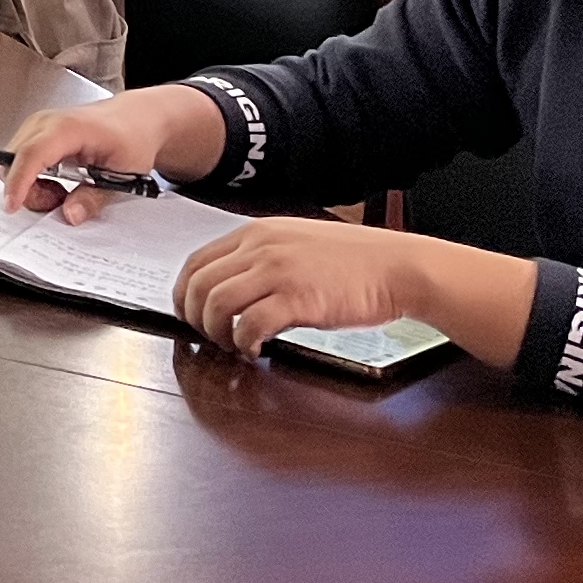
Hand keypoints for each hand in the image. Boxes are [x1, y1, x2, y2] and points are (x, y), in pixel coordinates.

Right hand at [0, 85, 224, 220]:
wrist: (135, 118)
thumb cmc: (131, 138)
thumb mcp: (123, 175)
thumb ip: (94, 197)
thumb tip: (70, 214)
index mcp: (69, 128)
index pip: (33, 153)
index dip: (19, 181)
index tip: (12, 205)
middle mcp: (46, 122)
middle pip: (16, 161)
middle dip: (29, 190)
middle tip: (59, 201)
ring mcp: (38, 126)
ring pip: (14, 162)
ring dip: (31, 186)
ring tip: (61, 192)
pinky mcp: (36, 133)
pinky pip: (20, 160)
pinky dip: (32, 179)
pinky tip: (56, 182)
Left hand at [172, 218, 443, 358]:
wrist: (397, 267)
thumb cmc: (354, 261)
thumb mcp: (297, 243)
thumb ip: (263, 257)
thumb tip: (234, 285)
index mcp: (256, 232)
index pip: (197, 262)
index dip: (185, 294)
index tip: (191, 315)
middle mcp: (260, 247)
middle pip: (199, 285)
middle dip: (195, 318)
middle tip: (211, 337)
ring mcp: (278, 271)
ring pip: (216, 304)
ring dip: (216, 332)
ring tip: (233, 345)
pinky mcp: (298, 298)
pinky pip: (250, 324)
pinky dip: (244, 342)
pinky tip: (256, 350)